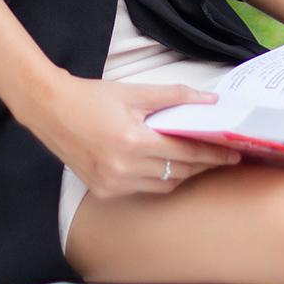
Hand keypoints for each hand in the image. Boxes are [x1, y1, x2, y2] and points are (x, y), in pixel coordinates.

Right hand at [28, 75, 242, 200]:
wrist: (51, 110)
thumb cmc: (91, 97)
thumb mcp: (134, 92)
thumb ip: (174, 97)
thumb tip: (208, 101)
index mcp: (133, 142)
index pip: (185, 153)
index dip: (212, 154)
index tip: (233, 153)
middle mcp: (123, 169)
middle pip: (178, 173)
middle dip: (203, 165)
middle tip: (223, 157)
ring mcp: (112, 184)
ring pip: (162, 185)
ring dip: (182, 174)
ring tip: (198, 161)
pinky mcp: (104, 191)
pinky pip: (143, 189)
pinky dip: (158, 180)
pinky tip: (165, 166)